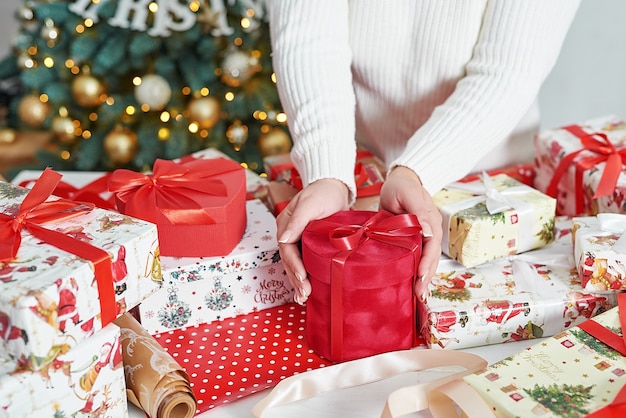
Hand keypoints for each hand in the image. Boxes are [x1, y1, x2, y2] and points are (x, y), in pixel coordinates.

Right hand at [276, 178, 349, 304]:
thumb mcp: (310, 204)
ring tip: (304, 298)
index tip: (303, 278)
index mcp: (285, 225)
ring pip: (296, 265)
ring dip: (299, 282)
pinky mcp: (310, 245)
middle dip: (296, 279)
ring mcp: (299, 240)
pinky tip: (308, 291)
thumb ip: (297, 221)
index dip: (294, 265)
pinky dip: (306, 277)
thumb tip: (283, 240)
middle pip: (289, 261)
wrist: (336, 187)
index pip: (287, 249)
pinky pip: (305, 262)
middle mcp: (289, 234)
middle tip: (305, 295)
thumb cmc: (323, 192)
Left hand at [379, 166, 442, 301]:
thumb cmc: (402, 187)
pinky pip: (417, 259)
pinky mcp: (414, 242)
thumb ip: (418, 211)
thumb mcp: (408, 195)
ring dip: (423, 279)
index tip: (420, 276)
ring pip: (426, 261)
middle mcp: (430, 232)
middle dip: (427, 277)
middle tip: (419, 295)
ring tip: (417, 296)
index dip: (427, 262)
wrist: (399, 182)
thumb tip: (426, 231)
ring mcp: (423, 238)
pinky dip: (416, 273)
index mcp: (431, 221)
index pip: (432, 245)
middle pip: (432, 258)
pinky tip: (412, 286)